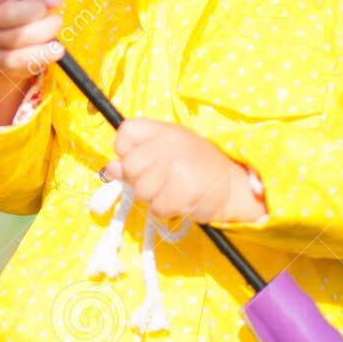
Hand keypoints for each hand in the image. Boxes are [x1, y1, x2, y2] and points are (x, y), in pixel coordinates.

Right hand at [0, 0, 64, 87]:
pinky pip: (19, 60)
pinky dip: (42, 54)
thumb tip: (52, 0)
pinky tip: (55, 48)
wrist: (26, 39)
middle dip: (32, 11)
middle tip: (47, 9)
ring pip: (15, 39)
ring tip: (55, 25)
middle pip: (4, 15)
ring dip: (42, 32)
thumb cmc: (26, 8)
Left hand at [104, 117, 251, 223]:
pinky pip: (157, 208)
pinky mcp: (185, 189)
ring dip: (154, 198)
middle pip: (129, 167)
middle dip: (140, 181)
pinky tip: (181, 201)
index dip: (125, 151)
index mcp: (163, 130)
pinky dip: (166, 211)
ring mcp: (177, 166)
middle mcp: (169, 143)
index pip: (126, 132)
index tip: (141, 161)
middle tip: (161, 182)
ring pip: (141, 191)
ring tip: (173, 191)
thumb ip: (136, 158)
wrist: (233, 186)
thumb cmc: (196, 168)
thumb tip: (109, 169)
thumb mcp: (165, 154)